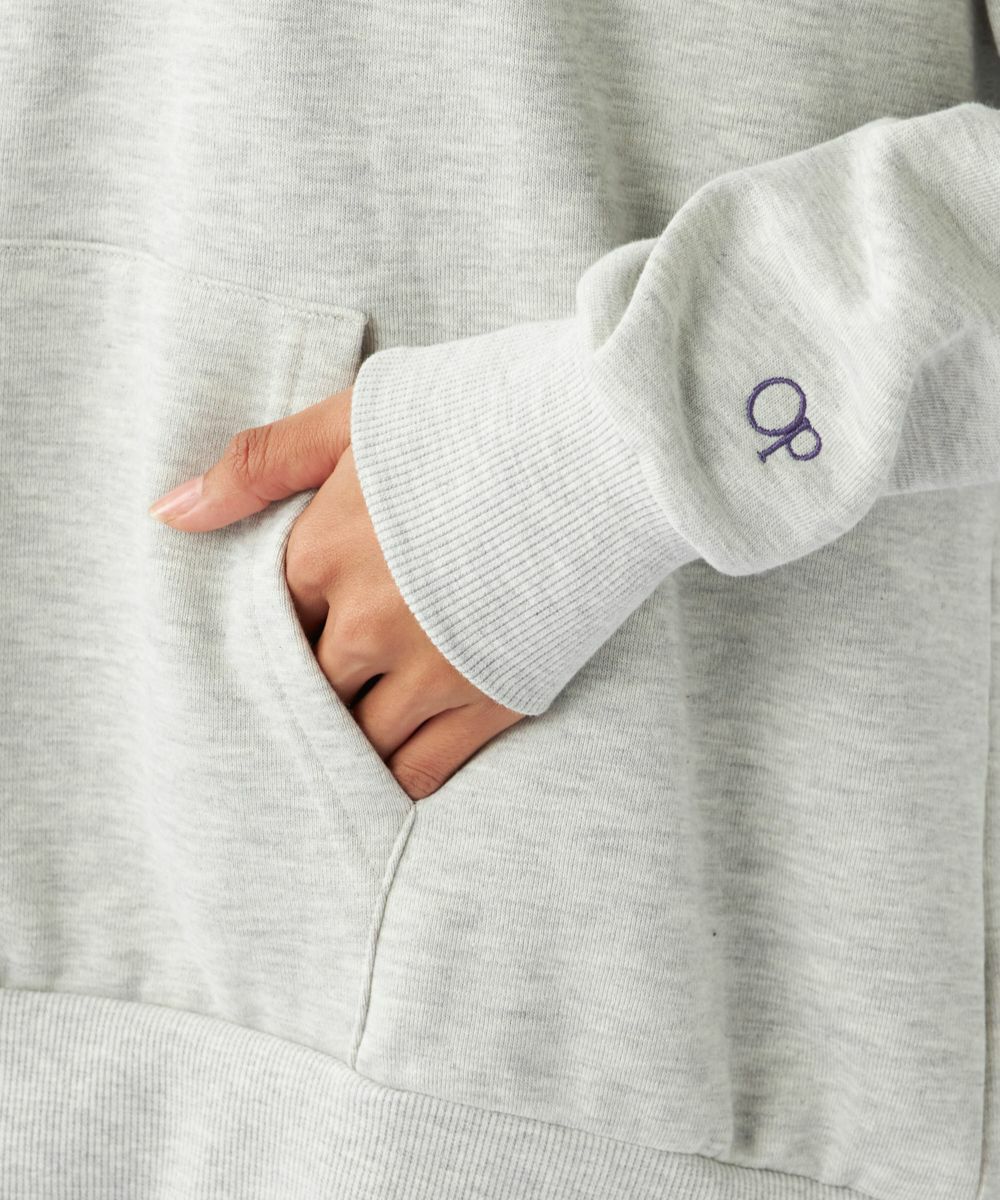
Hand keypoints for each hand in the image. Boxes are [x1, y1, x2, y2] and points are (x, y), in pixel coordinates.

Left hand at [147, 386, 524, 799]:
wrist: (609, 442)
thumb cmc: (483, 414)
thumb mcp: (359, 414)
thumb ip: (261, 463)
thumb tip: (167, 513)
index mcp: (325, 551)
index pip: (268, 622)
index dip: (286, 627)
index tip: (311, 623)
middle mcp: (366, 622)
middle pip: (308, 687)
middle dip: (315, 686)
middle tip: (337, 679)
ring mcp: (430, 668)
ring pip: (356, 740)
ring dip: (349, 738)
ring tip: (358, 728)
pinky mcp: (492, 698)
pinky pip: (419, 771)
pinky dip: (397, 774)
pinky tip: (394, 765)